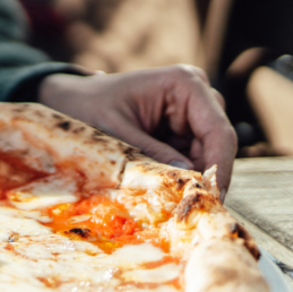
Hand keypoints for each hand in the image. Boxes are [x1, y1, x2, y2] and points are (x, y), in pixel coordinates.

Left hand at [37, 66, 237, 195]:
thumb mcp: (116, 132)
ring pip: (207, 154)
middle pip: (217, 144)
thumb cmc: (89, 107)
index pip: (217, 130)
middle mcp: (196, 95)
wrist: (72, 101)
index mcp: (184, 84)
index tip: (215, 197)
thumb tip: (187, 176)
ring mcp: (191, 112)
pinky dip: (181, 174)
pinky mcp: (182, 129)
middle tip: (193, 208)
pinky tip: (166, 190)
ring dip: (193, 178)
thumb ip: (152, 152)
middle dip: (206, 176)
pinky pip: (192, 157)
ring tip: (174, 201)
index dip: (220, 166)